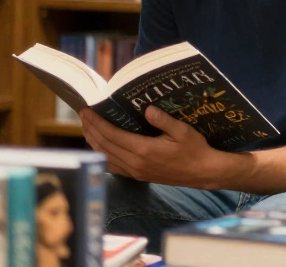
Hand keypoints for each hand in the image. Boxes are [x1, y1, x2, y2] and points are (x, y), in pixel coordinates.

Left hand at [80, 106, 240, 188]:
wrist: (202, 172)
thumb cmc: (195, 149)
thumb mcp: (183, 131)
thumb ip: (164, 120)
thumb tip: (147, 109)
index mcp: (143, 150)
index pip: (112, 135)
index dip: (97, 123)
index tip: (87, 111)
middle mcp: (135, 162)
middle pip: (104, 145)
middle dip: (91, 129)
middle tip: (83, 115)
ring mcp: (135, 171)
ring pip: (105, 156)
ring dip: (93, 142)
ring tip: (88, 128)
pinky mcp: (137, 176)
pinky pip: (112, 166)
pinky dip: (102, 154)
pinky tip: (100, 147)